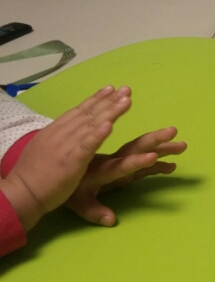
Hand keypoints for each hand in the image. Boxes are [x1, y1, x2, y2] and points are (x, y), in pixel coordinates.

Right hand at [0, 85, 130, 230]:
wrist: (21, 193)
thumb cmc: (32, 174)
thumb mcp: (44, 147)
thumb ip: (58, 137)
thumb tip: (67, 130)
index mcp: (55, 130)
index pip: (78, 111)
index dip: (95, 99)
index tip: (111, 88)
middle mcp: (61, 134)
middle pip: (88, 114)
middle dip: (108, 101)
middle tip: (126, 89)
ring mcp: (66, 147)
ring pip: (91, 125)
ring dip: (110, 112)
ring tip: (126, 100)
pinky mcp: (71, 161)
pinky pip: (86, 146)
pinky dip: (97, 135)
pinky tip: (109, 126)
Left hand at [66, 126, 186, 225]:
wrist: (57, 178)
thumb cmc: (69, 189)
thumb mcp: (79, 202)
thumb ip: (94, 211)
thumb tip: (111, 220)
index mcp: (102, 170)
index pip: (122, 165)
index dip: (136, 162)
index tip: (152, 157)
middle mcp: (114, 162)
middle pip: (136, 149)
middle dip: (156, 141)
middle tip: (174, 132)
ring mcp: (120, 164)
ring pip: (143, 153)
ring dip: (162, 148)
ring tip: (182, 145)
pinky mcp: (123, 168)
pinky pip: (143, 164)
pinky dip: (158, 164)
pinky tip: (172, 166)